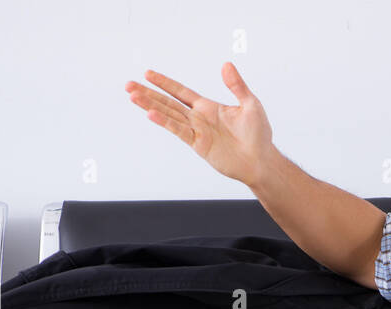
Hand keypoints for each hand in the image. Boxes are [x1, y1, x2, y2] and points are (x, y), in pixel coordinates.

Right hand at [124, 62, 274, 186]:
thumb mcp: (250, 104)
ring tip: (132, 96)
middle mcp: (198, 119)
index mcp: (208, 107)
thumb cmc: (258, 135)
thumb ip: (236, 85)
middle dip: (148, 94)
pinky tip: (151, 114)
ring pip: (168, 115)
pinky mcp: (199, 145)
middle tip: (128, 85)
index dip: (165, 83)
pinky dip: (165, 122)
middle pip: (167, 103)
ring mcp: (197, 132)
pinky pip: (179, 131)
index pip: (180, 92)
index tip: (148, 74)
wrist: (261, 161)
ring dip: (150, 105)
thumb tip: (226, 65)